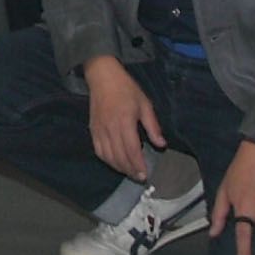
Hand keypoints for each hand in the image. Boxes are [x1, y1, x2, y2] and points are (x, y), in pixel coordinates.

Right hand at [82, 57, 163, 180]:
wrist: (102, 77)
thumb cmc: (126, 88)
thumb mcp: (145, 104)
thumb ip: (153, 126)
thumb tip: (161, 144)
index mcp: (125, 121)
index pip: (132, 150)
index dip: (138, 165)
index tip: (145, 174)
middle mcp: (110, 128)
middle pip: (119, 156)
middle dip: (130, 170)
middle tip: (139, 177)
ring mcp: (99, 130)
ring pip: (108, 156)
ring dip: (119, 168)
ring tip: (129, 172)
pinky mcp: (93, 130)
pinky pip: (98, 150)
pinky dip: (107, 160)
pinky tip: (115, 163)